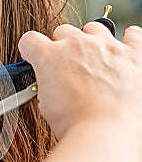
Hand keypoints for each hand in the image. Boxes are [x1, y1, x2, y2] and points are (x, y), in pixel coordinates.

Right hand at [19, 24, 141, 138]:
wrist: (106, 133)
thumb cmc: (75, 124)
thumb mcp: (45, 104)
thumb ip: (46, 83)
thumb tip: (51, 82)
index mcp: (50, 57)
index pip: (30, 40)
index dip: (30, 50)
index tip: (35, 56)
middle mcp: (78, 45)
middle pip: (63, 32)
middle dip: (62, 46)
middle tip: (66, 67)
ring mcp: (107, 47)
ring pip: (95, 28)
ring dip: (90, 41)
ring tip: (93, 60)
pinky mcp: (134, 54)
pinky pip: (133, 35)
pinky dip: (127, 40)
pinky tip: (122, 51)